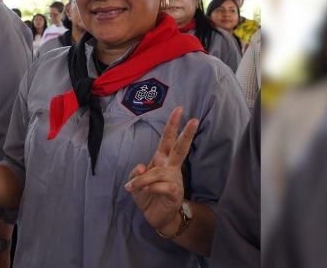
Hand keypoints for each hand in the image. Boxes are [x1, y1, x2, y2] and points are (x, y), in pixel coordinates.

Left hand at [125, 106, 198, 231]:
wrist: (158, 217)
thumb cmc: (147, 196)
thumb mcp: (135, 183)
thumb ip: (135, 173)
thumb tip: (141, 166)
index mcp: (162, 161)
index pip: (167, 140)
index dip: (172, 125)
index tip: (179, 109)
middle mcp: (170, 168)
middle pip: (179, 148)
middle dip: (186, 134)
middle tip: (194, 119)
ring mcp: (174, 180)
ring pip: (159, 172)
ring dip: (143, 180)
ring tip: (132, 187)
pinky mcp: (174, 193)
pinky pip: (162, 187)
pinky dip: (151, 188)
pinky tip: (146, 191)